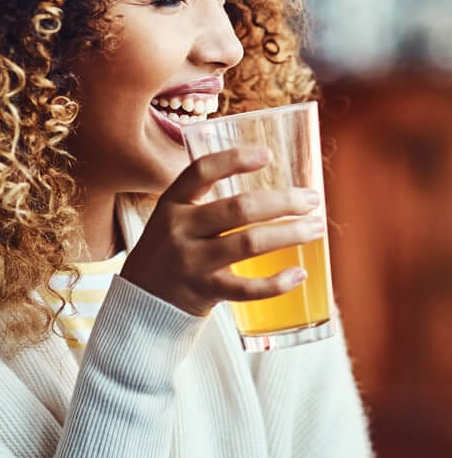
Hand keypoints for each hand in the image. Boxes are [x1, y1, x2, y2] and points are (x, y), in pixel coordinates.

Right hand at [120, 146, 323, 316]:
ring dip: (290, 234)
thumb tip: (266, 187)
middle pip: (238, 208)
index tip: (267, 154)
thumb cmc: (169, 252)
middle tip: (312, 199)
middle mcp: (180, 230)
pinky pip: (247, 288)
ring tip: (316, 228)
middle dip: (283, 201)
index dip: (234, 159)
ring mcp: (192, 262)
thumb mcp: (173, 219)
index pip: (201, 172)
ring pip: (249, 244)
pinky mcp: (204, 292)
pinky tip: (299, 274)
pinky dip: (277, 283)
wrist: (140, 303)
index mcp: (171, 204)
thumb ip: (206, 202)